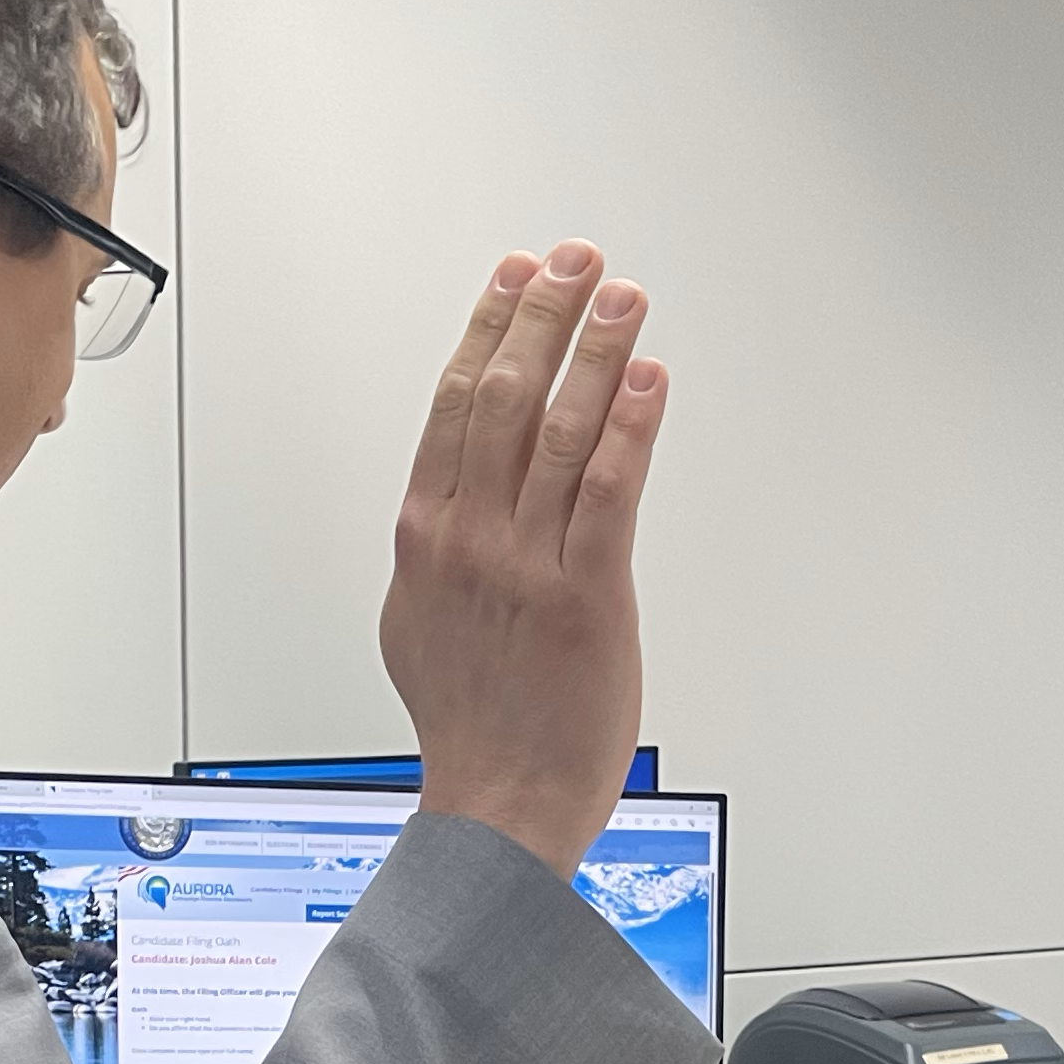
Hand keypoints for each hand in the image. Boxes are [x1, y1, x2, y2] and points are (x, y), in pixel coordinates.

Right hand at [381, 243, 666, 877]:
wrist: (501, 803)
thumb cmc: (469, 728)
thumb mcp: (416, 626)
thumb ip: (436, 555)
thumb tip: (443, 511)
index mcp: (425, 536)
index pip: (456, 402)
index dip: (489, 326)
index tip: (514, 276)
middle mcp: (472, 539)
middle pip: (506, 396)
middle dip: (544, 314)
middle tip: (577, 260)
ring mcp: (527, 565)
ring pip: (560, 430)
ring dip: (595, 350)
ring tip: (622, 297)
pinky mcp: (587, 596)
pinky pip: (608, 492)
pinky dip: (629, 426)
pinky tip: (647, 379)